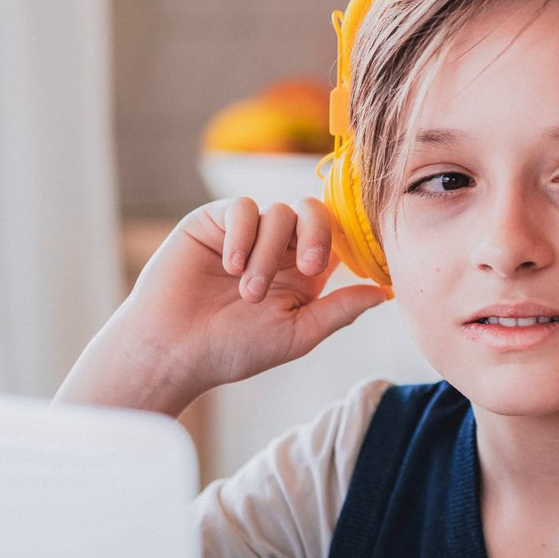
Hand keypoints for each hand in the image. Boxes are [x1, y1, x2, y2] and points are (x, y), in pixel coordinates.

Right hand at [85, 196, 388, 406]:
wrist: (172, 350)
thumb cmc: (232, 349)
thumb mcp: (297, 333)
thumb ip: (340, 310)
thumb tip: (386, 292)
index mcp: (303, 274)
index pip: (337, 239)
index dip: (346, 241)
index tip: (342, 262)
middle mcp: (278, 249)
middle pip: (315, 213)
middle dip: (318, 235)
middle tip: (306, 268)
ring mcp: (246, 233)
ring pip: (279, 214)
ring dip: (267, 254)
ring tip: (246, 292)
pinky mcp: (214, 222)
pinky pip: (242, 207)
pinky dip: (242, 235)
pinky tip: (230, 266)